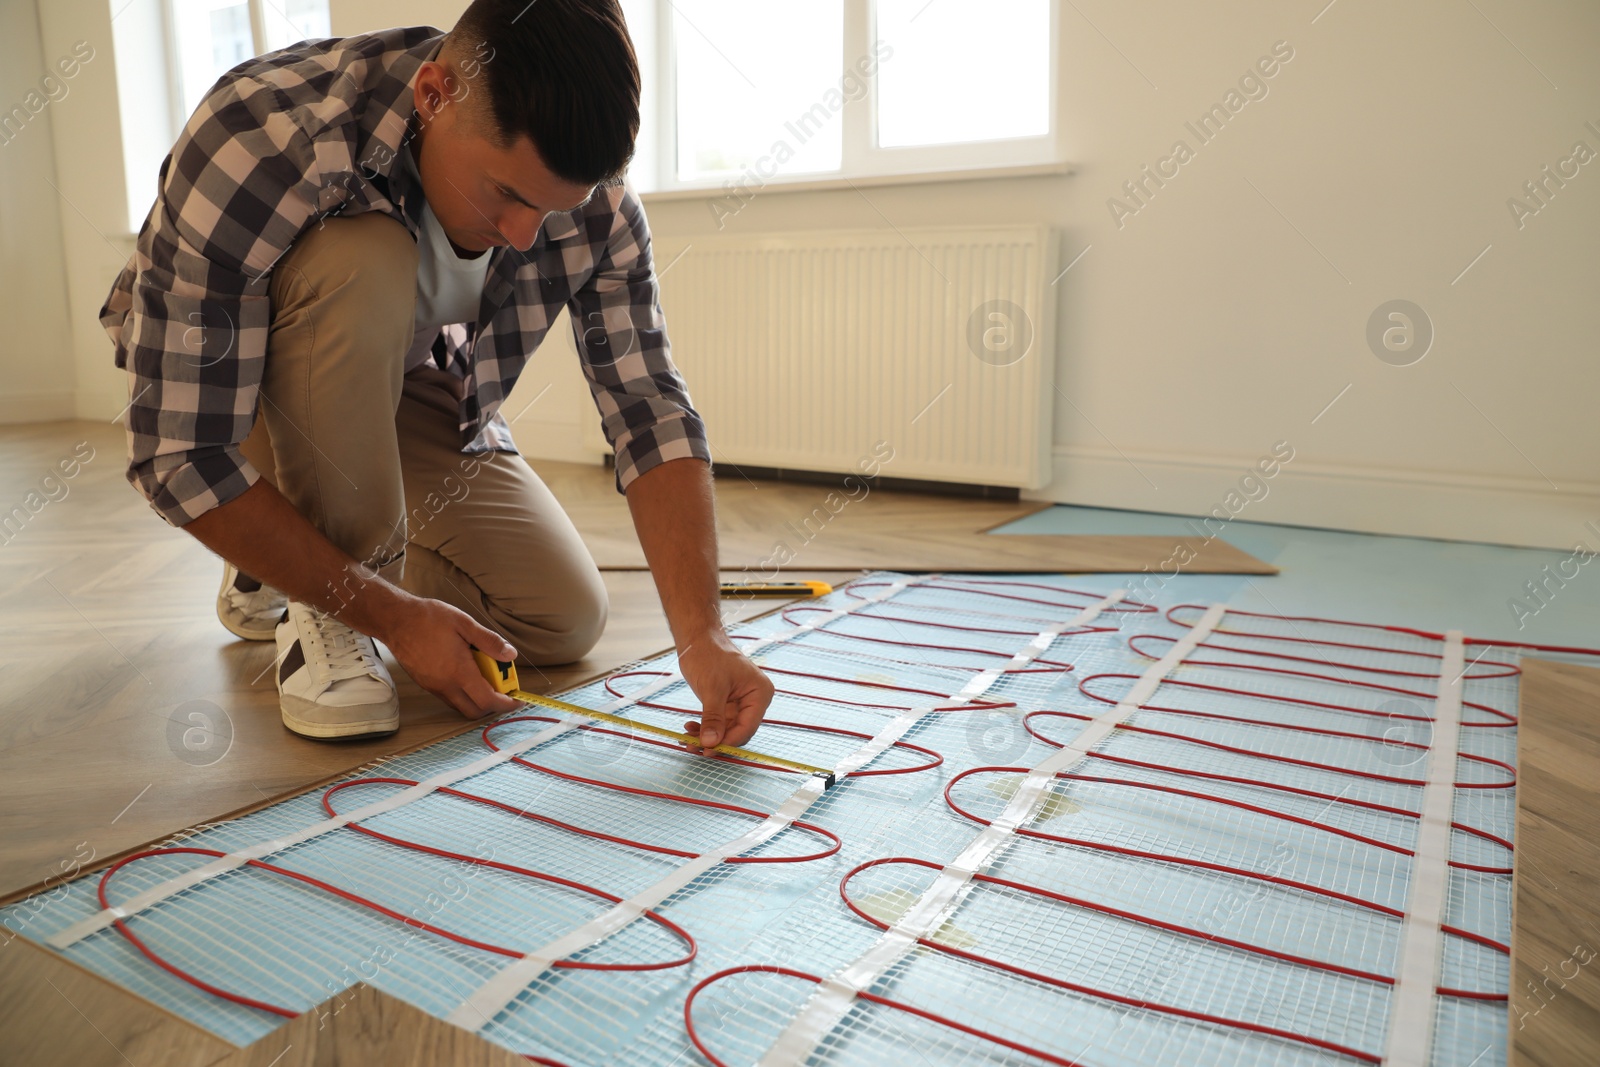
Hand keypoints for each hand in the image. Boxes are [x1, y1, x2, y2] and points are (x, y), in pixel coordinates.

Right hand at [371, 592, 520, 718]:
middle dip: (493, 706)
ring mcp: (433, 687)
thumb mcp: (464, 623)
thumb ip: (489, 641)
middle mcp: (445, 685)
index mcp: (458, 672)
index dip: (506, 703)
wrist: (395, 620)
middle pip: (474, 711)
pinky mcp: (426, 683)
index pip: (487, 700)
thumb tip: (510, 654)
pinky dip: (463, 692)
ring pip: (460, 705)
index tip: (517, 698)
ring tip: (486, 677)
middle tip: (503, 689)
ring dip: (477, 699)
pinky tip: (467, 672)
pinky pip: (449, 697)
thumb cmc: (428, 618)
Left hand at [676, 632, 774, 749]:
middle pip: (738, 732)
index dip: (729, 742)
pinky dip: (704, 728)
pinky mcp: (726, 704)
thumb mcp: (712, 689)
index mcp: (760, 694)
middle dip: (716, 741)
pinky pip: (718, 723)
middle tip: (694, 747)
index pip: (748, 727)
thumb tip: (710, 743)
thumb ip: (713, 718)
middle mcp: (754, 701)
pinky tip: (689, 727)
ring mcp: (740, 703)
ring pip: (726, 730)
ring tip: (686, 739)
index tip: (708, 750)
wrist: (697, 639)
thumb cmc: (709, 655)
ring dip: (707, 736)